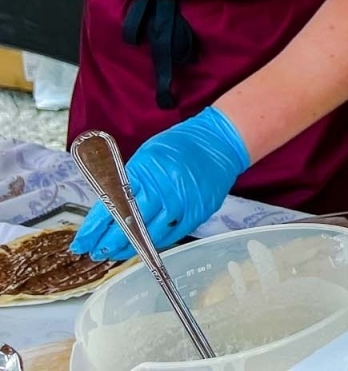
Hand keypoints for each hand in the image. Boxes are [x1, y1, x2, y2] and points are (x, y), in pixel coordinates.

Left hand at [71, 107, 250, 259]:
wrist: (220, 139)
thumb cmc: (180, 145)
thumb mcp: (147, 156)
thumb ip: (129, 181)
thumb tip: (106, 212)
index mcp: (144, 170)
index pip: (110, 205)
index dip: (93, 228)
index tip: (81, 242)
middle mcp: (163, 187)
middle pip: (128, 225)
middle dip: (108, 243)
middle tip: (96, 253)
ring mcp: (182, 201)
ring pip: (149, 235)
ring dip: (129, 247)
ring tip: (116, 253)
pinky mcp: (198, 211)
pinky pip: (172, 235)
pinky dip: (155, 243)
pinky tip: (144, 246)